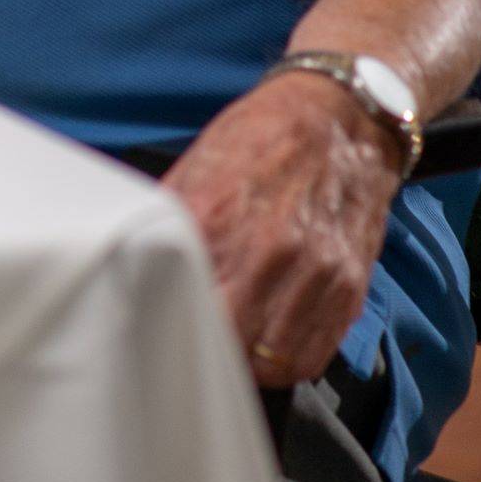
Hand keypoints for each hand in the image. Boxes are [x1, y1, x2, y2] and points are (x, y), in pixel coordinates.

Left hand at [162, 71, 405, 388]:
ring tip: (230, 345)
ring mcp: (316, 274)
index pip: (179, 298)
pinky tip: (268, 341)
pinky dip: (287, 359)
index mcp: (217, 217)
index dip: (164, 320)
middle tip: (189, 340)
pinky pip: (313, 353)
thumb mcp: (196, 166)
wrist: (339, 119)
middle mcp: (270, 251)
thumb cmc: (259, 139)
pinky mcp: (349, 288)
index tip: (153, 326)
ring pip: (272, 361)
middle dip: (205, 346)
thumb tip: (131, 259)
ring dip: (247, 362)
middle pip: (226, 339)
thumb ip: (167, 218)